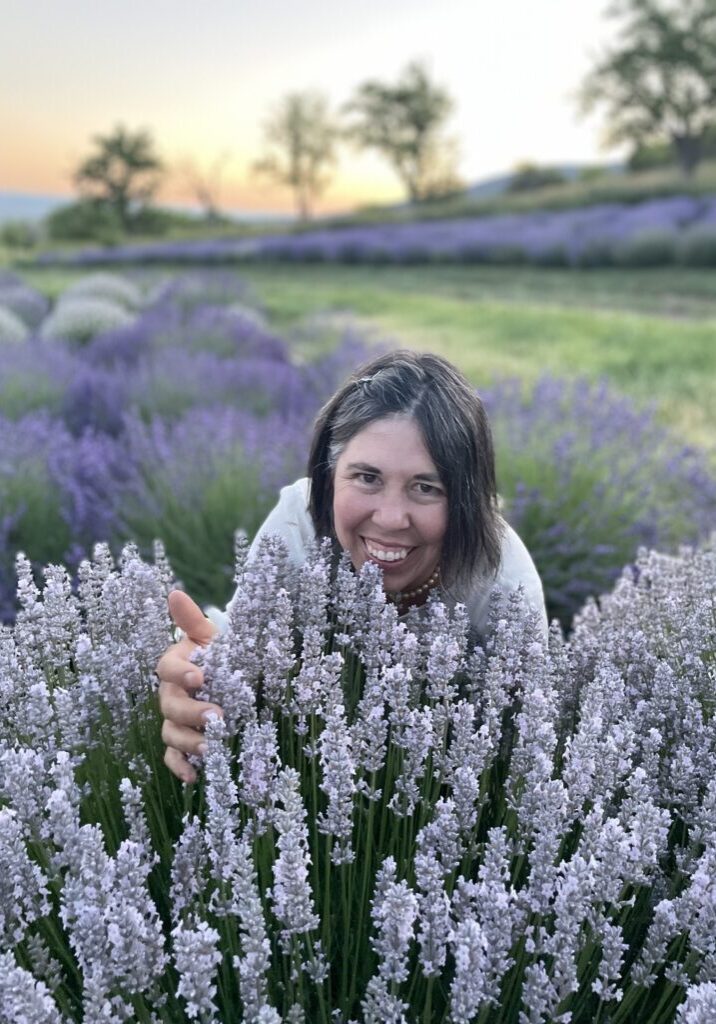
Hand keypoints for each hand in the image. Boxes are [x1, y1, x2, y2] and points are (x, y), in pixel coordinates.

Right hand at [157, 590, 220, 783]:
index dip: (181, 673)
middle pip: (169, 705)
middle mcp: (171, 694)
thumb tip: (174, 593)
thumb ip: (194, 621)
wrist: (235, 679)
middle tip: (217, 715)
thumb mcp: (213, 637)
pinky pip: (173, 757)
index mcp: (177, 665)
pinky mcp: (183, 743)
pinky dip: (181, 767)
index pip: (167, 667)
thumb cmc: (222, 655)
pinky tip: (194, 776)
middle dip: (191, 711)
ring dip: (188, 741)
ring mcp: (174, 720)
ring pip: (170, 733)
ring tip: (211, 746)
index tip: (200, 677)